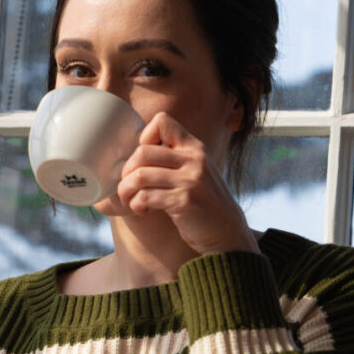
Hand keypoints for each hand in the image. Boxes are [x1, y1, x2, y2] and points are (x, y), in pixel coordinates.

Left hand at [116, 112, 258, 255]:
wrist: (227, 232)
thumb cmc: (202, 202)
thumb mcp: (194, 171)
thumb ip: (173, 159)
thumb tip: (130, 157)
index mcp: (194, 147)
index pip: (162, 121)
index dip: (144, 138)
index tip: (145, 161)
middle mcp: (194, 159)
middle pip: (142, 152)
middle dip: (126, 172)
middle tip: (129, 188)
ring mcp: (191, 180)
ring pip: (139, 176)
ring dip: (126, 191)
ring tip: (131, 201)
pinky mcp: (184, 202)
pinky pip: (145, 197)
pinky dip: (136, 205)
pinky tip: (142, 211)